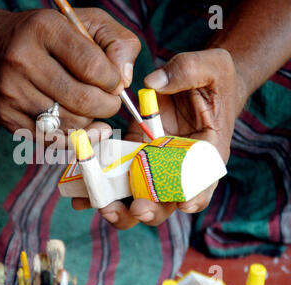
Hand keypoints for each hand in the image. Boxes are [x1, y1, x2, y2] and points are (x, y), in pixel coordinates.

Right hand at [0, 7, 140, 136]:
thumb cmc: (46, 37)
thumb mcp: (85, 23)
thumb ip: (118, 43)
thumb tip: (124, 82)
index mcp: (44, 29)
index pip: (93, 67)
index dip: (113, 81)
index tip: (114, 83)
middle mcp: (22, 60)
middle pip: (82, 100)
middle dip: (107, 106)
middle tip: (109, 102)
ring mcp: (11, 92)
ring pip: (69, 123)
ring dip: (90, 121)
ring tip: (89, 109)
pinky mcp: (6, 117)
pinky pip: (51, 140)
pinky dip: (72, 137)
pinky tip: (80, 127)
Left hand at [73, 49, 248, 229]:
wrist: (193, 84)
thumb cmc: (210, 80)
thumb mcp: (211, 67)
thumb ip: (188, 71)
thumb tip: (152, 84)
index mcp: (204, 153)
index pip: (204, 181)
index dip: (196, 196)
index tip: (184, 205)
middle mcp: (177, 168)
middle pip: (166, 201)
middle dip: (152, 210)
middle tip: (137, 209)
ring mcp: (152, 165)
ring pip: (137, 197)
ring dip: (121, 209)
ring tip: (103, 207)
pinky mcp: (132, 157)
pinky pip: (115, 178)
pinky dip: (98, 189)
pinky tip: (80, 197)